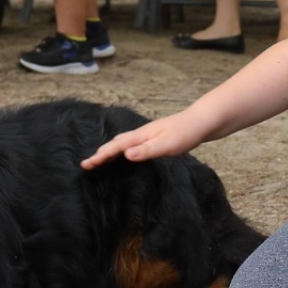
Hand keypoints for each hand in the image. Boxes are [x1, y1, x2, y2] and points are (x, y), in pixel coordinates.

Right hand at [81, 111, 207, 169]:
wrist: (201, 122)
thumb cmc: (185, 134)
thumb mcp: (167, 144)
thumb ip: (147, 150)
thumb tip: (126, 155)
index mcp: (141, 136)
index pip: (116, 147)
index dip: (100, 156)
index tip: (86, 165)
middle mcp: (141, 133)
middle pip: (115, 143)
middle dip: (100, 154)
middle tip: (86, 165)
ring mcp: (147, 135)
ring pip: (122, 142)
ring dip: (109, 151)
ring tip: (99, 159)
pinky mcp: (154, 138)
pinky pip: (131, 144)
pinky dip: (121, 149)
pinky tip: (125, 153)